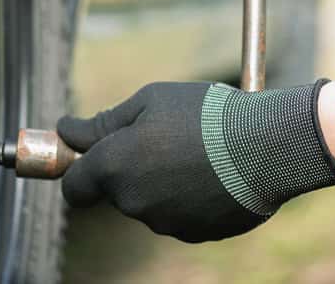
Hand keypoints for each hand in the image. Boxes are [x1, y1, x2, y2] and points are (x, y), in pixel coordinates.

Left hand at [57, 81, 334, 242]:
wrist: (267, 146)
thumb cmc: (206, 115)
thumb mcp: (152, 100)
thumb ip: (105, 122)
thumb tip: (67, 131)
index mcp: (114, 166)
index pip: (73, 186)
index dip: (79, 169)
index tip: (90, 152)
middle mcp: (132, 201)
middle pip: (116, 189)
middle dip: (131, 166)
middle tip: (166, 135)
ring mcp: (164, 223)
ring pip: (150, 201)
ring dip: (163, 180)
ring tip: (200, 150)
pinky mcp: (194, 234)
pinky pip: (180, 214)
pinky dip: (189, 196)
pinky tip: (214, 171)